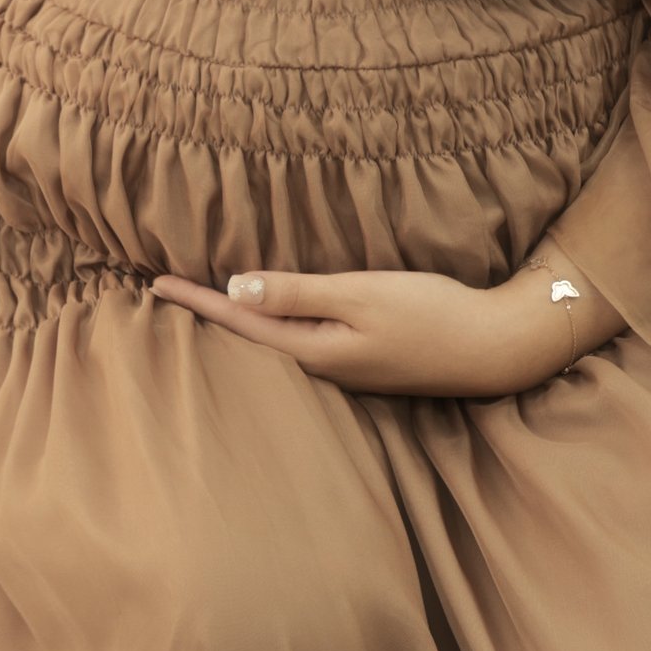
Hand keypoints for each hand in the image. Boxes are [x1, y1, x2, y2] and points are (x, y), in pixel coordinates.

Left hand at [150, 259, 599, 398]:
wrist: (497, 346)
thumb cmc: (433, 315)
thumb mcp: (362, 295)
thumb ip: (299, 293)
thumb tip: (235, 288)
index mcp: (314, 351)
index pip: (240, 322)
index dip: (196, 300)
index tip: (154, 283)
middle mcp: (322, 366)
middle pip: (251, 341)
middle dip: (209, 316)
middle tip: (166, 293)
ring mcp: (346, 368)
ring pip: (275, 344)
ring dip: (240, 322)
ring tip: (205, 303)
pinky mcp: (366, 361)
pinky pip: (303, 342)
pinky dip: (277, 324)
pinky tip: (273, 316)